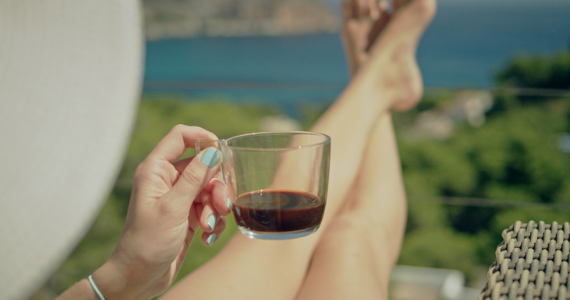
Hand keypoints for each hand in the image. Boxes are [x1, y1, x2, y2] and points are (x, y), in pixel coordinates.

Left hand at [92, 125, 229, 299]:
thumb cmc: (147, 242)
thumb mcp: (173, 208)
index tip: (221, 150)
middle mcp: (167, 180)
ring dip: (216, 207)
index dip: (202, 137)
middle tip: (220, 205)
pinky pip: (210, 207)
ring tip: (209, 226)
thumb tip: (212, 151)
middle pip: (203, 166)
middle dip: (216, 186)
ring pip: (210, 188)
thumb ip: (194, 178)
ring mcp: (179, 197)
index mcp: (156, 170)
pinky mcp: (188, 214)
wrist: (140, 277)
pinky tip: (207, 236)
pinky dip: (213, 220)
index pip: (180, 137)